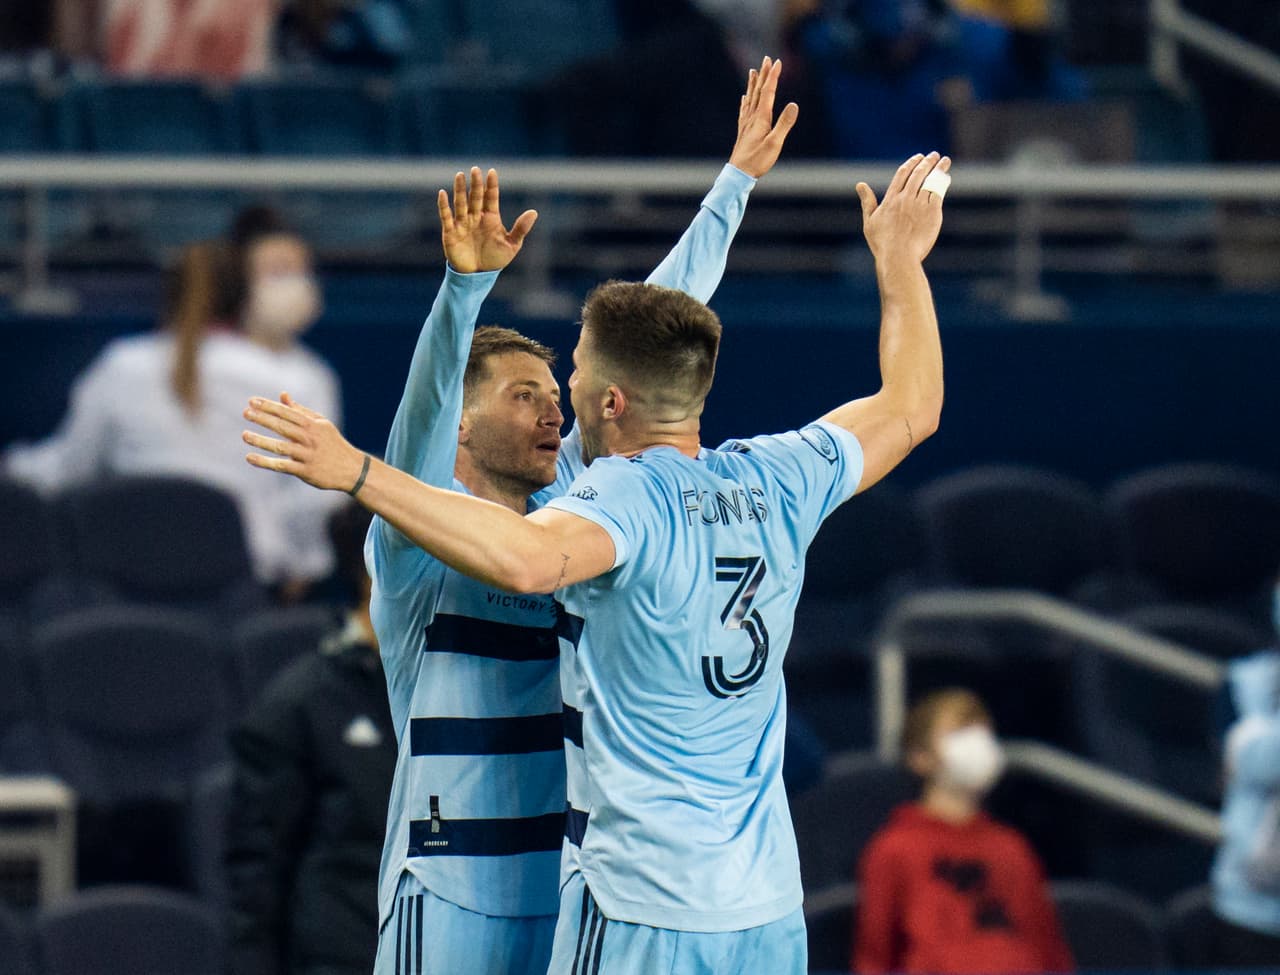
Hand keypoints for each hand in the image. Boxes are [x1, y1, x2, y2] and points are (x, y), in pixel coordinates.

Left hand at [243, 393, 365, 491]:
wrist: (352, 469)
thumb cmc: (333, 444)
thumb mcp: (321, 424)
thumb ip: (300, 411)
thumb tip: (283, 395)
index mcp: (313, 425)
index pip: (288, 413)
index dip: (269, 406)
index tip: (252, 401)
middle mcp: (310, 439)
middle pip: (283, 427)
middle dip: (263, 419)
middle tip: (246, 413)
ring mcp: (308, 455)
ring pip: (281, 446)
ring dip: (261, 440)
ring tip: (244, 435)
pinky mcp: (306, 471)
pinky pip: (282, 466)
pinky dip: (265, 462)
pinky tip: (250, 458)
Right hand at [438, 166, 537, 273]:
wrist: (478, 276)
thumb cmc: (495, 259)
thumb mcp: (512, 245)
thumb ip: (521, 229)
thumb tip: (534, 212)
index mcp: (491, 217)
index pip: (491, 197)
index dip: (491, 185)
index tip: (492, 172)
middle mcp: (476, 217)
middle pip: (475, 197)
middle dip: (475, 184)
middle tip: (475, 170)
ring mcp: (463, 223)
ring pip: (461, 203)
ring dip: (460, 190)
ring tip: (460, 175)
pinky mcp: (451, 232)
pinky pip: (446, 217)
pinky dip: (443, 206)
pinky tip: (442, 193)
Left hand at [727, 55, 799, 178]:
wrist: (738, 174)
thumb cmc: (758, 161)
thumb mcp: (775, 143)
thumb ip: (784, 124)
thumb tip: (794, 105)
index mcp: (761, 118)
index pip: (768, 92)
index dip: (773, 76)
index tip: (777, 62)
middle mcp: (752, 117)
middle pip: (758, 91)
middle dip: (763, 74)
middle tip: (766, 59)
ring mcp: (746, 124)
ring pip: (750, 98)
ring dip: (753, 84)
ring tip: (753, 71)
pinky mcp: (743, 131)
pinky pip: (744, 110)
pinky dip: (745, 100)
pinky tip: (744, 98)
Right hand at [856, 152, 950, 265]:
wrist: (899, 257)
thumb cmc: (882, 243)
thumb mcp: (870, 221)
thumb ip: (867, 201)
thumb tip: (860, 185)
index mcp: (891, 199)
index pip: (902, 174)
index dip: (911, 163)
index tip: (918, 157)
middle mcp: (905, 198)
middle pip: (918, 173)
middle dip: (927, 161)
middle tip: (934, 155)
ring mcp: (919, 204)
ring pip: (930, 180)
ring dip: (938, 168)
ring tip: (944, 161)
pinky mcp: (932, 212)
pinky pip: (939, 192)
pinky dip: (942, 182)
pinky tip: (946, 177)